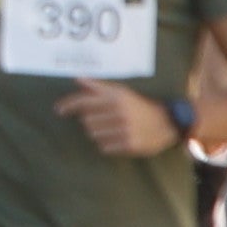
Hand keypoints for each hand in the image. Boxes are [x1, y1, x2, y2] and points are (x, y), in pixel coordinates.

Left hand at [56, 79, 175, 157]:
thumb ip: (98, 86)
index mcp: (116, 97)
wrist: (168, 122)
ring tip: (112, 129)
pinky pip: (104, 147)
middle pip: (86, 120)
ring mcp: (125, 129)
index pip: (84, 101)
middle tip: (104, 120)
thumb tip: (76, 78)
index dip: (68, 105)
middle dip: (90, 121)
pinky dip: (107, 144)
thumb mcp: (121, 91)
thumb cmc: (139, 105)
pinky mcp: (130, 145)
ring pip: (94, 135)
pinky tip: (118, 138)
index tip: (58, 110)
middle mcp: (119, 112)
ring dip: (98, 133)